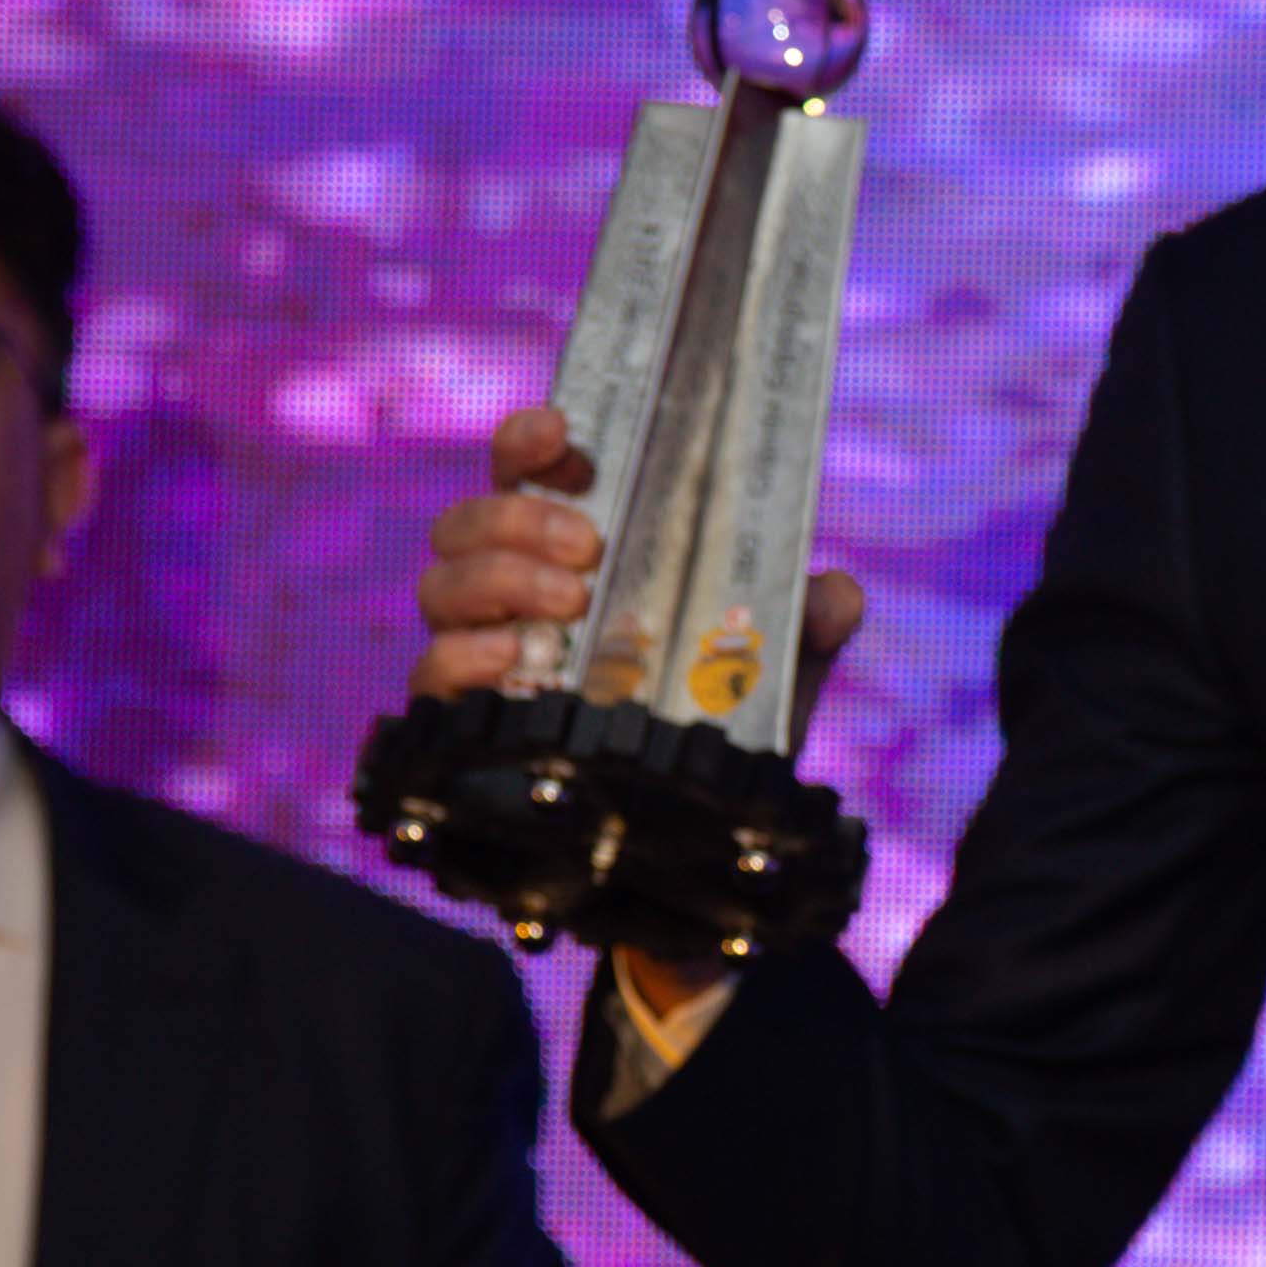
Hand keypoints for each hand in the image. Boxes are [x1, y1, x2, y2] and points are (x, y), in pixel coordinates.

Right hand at [406, 402, 862, 734]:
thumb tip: (836, 594)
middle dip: (519, 518)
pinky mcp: (462, 718)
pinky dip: (465, 657)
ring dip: (499, 579)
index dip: (527, 441)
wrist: (690, 831)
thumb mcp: (774, 667)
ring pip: (441, 586)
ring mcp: (478, 652)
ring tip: (572, 604)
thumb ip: (805, 624)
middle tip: (591, 549)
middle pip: (466, 522)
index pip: (520, 471)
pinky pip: (429, 675)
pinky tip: (520, 658)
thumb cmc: (718, 720)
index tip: (565, 434)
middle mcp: (509, 593)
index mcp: (566, 551)